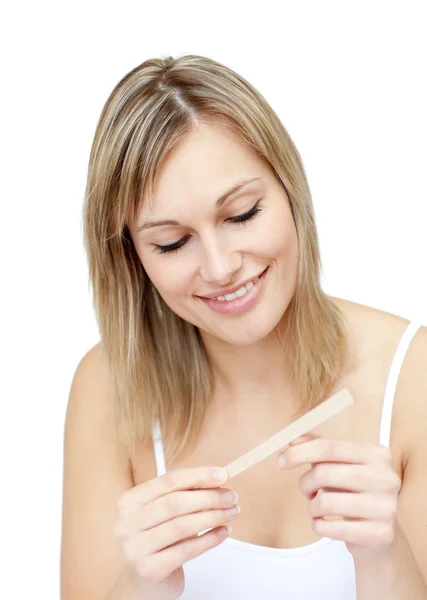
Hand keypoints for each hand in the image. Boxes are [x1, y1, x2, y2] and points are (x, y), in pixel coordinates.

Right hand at [114, 466, 238, 599]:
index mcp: (130, 501)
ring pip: (182, 526)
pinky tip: (223, 532)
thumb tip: (217, 480)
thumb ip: (185, 494)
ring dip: (213, 517)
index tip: (221, 474)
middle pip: (175, 503)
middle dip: (209, 497)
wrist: (144, 579)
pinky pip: (187, 550)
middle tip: (231, 496)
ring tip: (231, 513)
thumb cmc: (158, 538)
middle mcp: (127, 523)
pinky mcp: (149, 569)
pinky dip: (209, 539)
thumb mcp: (165, 512)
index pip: (168, 481)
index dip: (198, 476)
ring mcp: (136, 548)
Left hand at [277, 434, 401, 560]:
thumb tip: (294, 439)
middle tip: (306, 491)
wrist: (379, 532)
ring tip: (316, 509)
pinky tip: (324, 524)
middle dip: (305, 483)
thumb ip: (319, 448)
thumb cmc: (354, 492)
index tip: (281, 461)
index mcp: (376, 453)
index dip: (300, 452)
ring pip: (326, 502)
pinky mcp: (381, 533)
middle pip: (325, 473)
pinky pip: (333, 529)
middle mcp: (386, 477)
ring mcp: (386, 506)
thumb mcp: (340, 465)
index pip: (329, 447)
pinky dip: (318, 526)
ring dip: (312, 508)